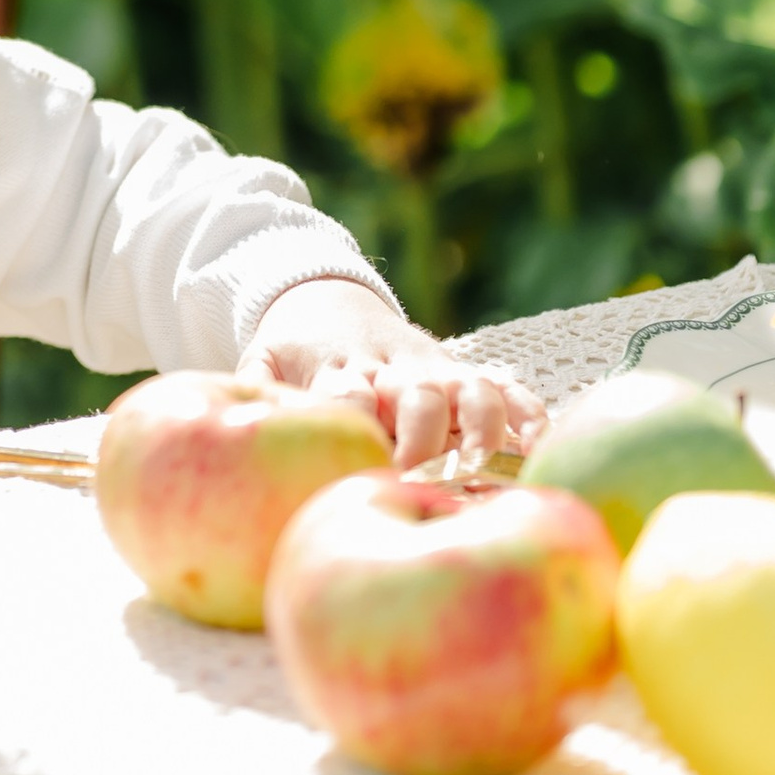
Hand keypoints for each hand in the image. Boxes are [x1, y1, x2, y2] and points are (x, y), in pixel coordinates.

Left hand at [237, 275, 543, 473]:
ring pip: (468, 388)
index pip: (352, 393)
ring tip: (478, 465)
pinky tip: (538, 446)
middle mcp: (394, 368)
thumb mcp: (264, 360)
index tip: (360, 460)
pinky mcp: (464, 372)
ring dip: (479, 425)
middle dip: (421, 436)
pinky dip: (526, 412)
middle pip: (416, 395)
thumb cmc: (296, 350)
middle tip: (417, 478)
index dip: (358, 422)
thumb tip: (237, 417)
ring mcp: (434, 369)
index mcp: (342, 367)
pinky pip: (506, 387)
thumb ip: (255, 386)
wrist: (325, 296)